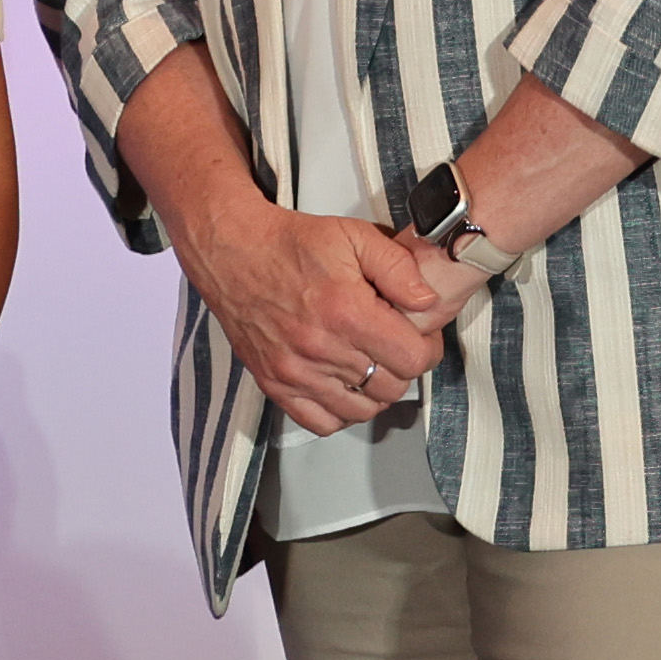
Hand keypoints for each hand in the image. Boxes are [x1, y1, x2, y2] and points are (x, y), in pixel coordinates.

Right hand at [170, 186, 447, 437]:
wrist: (232, 253)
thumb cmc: (291, 244)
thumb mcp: (354, 236)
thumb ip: (399, 267)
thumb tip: (428, 302)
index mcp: (346, 312)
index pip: (412, 359)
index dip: (427, 348)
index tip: (420, 336)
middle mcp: (321, 349)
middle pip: (392, 388)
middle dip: (403, 367)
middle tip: (394, 344)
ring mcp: (295, 373)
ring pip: (362, 411)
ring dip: (375, 391)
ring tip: (370, 363)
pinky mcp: (275, 384)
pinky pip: (322, 423)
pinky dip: (340, 411)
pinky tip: (342, 385)